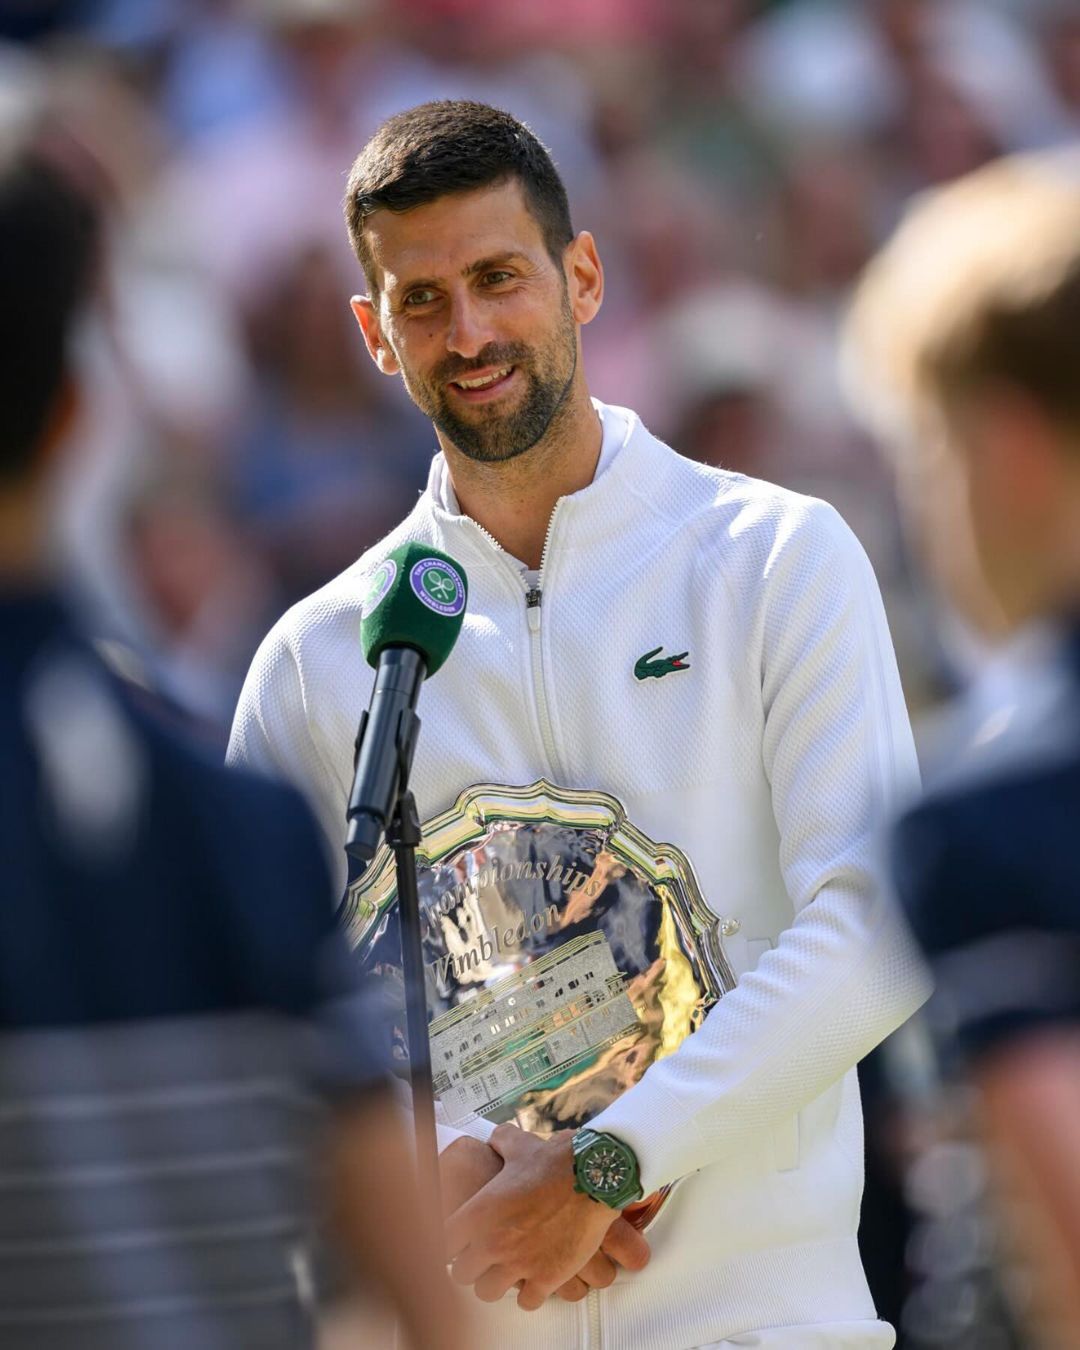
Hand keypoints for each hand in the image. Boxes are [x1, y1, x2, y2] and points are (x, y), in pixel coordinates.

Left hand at [445, 1123, 649, 1310]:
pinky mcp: (547, 1278)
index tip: (455, 1242)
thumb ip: (501, 1141)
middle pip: (460, 1274)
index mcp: (480, 1212)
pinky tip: (531, 1281)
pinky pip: (526, 1302)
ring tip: (502, 1273)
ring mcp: (520, 1263)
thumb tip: (495, 1138)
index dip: (447, 1242)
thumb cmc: (557, 1162)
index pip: (442, 1243)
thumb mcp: (521, 1145)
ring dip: (493, 1283)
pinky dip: (527, 1294)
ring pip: (487, 1293)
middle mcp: (493, 1242)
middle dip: (468, 1266)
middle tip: (479, 1259)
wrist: (595, 1178)